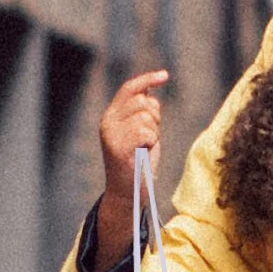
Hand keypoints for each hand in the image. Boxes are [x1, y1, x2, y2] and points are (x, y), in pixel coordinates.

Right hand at [96, 69, 169, 262]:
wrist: (127, 195)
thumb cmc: (138, 167)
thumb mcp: (142, 135)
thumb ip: (144, 114)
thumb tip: (151, 94)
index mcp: (110, 116)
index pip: (129, 89)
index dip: (148, 80)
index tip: (165, 76)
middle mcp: (107, 121)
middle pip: (143, 102)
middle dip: (155, 119)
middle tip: (149, 140)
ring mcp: (111, 133)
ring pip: (146, 116)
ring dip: (154, 134)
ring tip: (144, 149)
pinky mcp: (117, 146)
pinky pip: (146, 131)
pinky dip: (151, 143)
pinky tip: (144, 154)